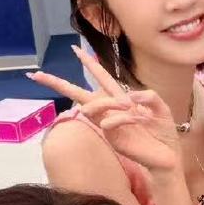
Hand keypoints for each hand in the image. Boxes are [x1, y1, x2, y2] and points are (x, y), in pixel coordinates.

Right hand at [28, 46, 182, 172]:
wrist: (167, 156)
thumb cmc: (163, 132)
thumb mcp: (161, 107)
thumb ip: (149, 96)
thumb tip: (130, 97)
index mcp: (121, 99)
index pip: (102, 77)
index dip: (90, 63)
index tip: (75, 48)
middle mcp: (110, 110)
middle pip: (79, 93)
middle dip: (57, 83)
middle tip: (36, 74)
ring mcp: (108, 124)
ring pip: (92, 106)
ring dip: (108, 103)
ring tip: (129, 108)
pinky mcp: (112, 138)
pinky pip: (108, 121)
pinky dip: (123, 118)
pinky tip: (137, 120)